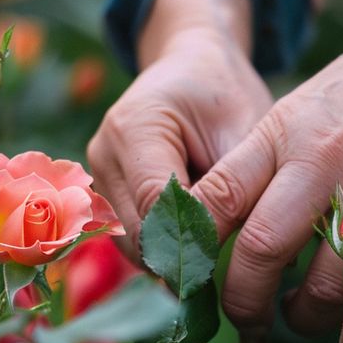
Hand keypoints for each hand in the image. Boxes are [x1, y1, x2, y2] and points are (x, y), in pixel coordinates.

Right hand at [88, 0, 272, 259]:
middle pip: (138, 233)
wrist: (192, 69)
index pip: (157, 206)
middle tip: (233, 273)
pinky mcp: (104, 194)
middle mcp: (103, 154)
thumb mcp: (245, 128)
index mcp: (134, 127)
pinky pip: (131, 239)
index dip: (194, 242)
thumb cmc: (225, 93)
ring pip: (131, 245)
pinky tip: (196, 243)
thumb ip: (237, 185)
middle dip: (185, 256)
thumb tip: (241, 249)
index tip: (236, 266)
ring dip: (172, 256)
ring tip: (217, 256)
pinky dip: (163, 248)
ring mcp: (98, 176)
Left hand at [191, 0, 342, 333]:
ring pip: (324, 289)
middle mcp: (323, 168)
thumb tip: (219, 226)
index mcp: (284, 136)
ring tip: (294, 314)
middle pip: (261, 253)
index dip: (193, 245)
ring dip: (303, 316)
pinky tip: (342, 303)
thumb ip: (260, 165)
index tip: (188, 271)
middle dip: (242, 300)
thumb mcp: (298, 109)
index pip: (218, 200)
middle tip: (241, 315)